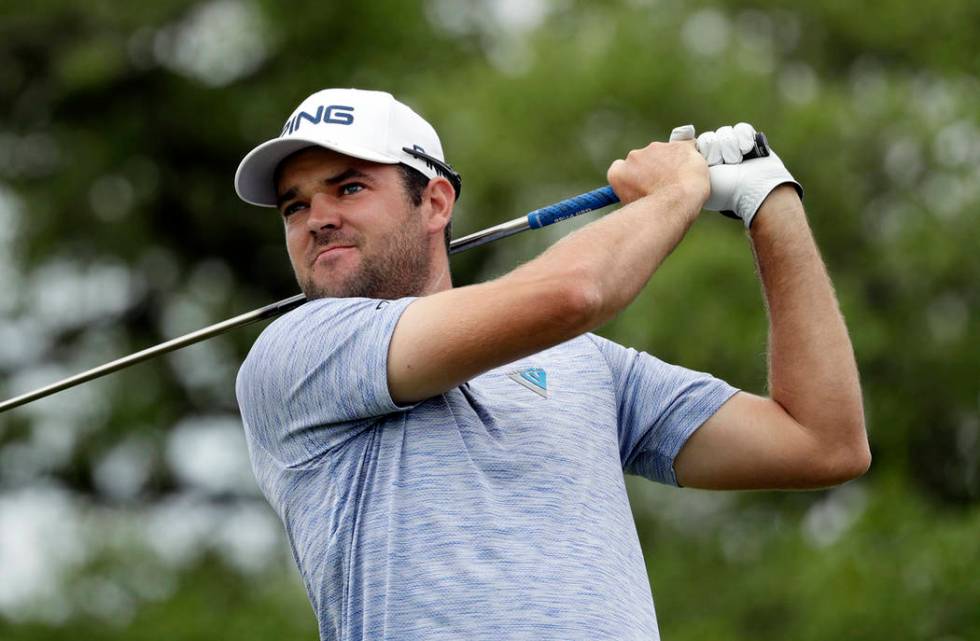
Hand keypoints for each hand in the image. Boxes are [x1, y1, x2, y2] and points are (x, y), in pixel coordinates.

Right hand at [607, 136, 708, 208]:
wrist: (675, 203)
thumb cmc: (654, 212)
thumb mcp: (633, 207)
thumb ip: (633, 195)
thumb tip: (641, 199)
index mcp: (619, 172)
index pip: (622, 169)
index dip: (634, 177)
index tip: (643, 186)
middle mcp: (634, 157)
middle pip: (644, 160)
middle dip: (654, 171)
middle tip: (664, 188)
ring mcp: (656, 148)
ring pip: (665, 154)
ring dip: (671, 164)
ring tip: (680, 184)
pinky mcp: (679, 146)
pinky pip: (687, 147)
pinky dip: (690, 157)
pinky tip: (693, 171)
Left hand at [671, 123, 802, 227]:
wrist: (754, 190)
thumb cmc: (726, 190)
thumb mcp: (699, 178)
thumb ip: (686, 161)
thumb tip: (680, 138)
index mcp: (703, 164)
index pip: (698, 144)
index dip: (705, 151)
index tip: (712, 163)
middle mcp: (717, 155)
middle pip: (710, 137)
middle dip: (718, 152)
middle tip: (726, 166)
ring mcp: (733, 147)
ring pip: (725, 133)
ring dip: (732, 149)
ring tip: (738, 162)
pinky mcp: (749, 140)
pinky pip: (741, 129)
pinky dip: (745, 140)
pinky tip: (748, 152)